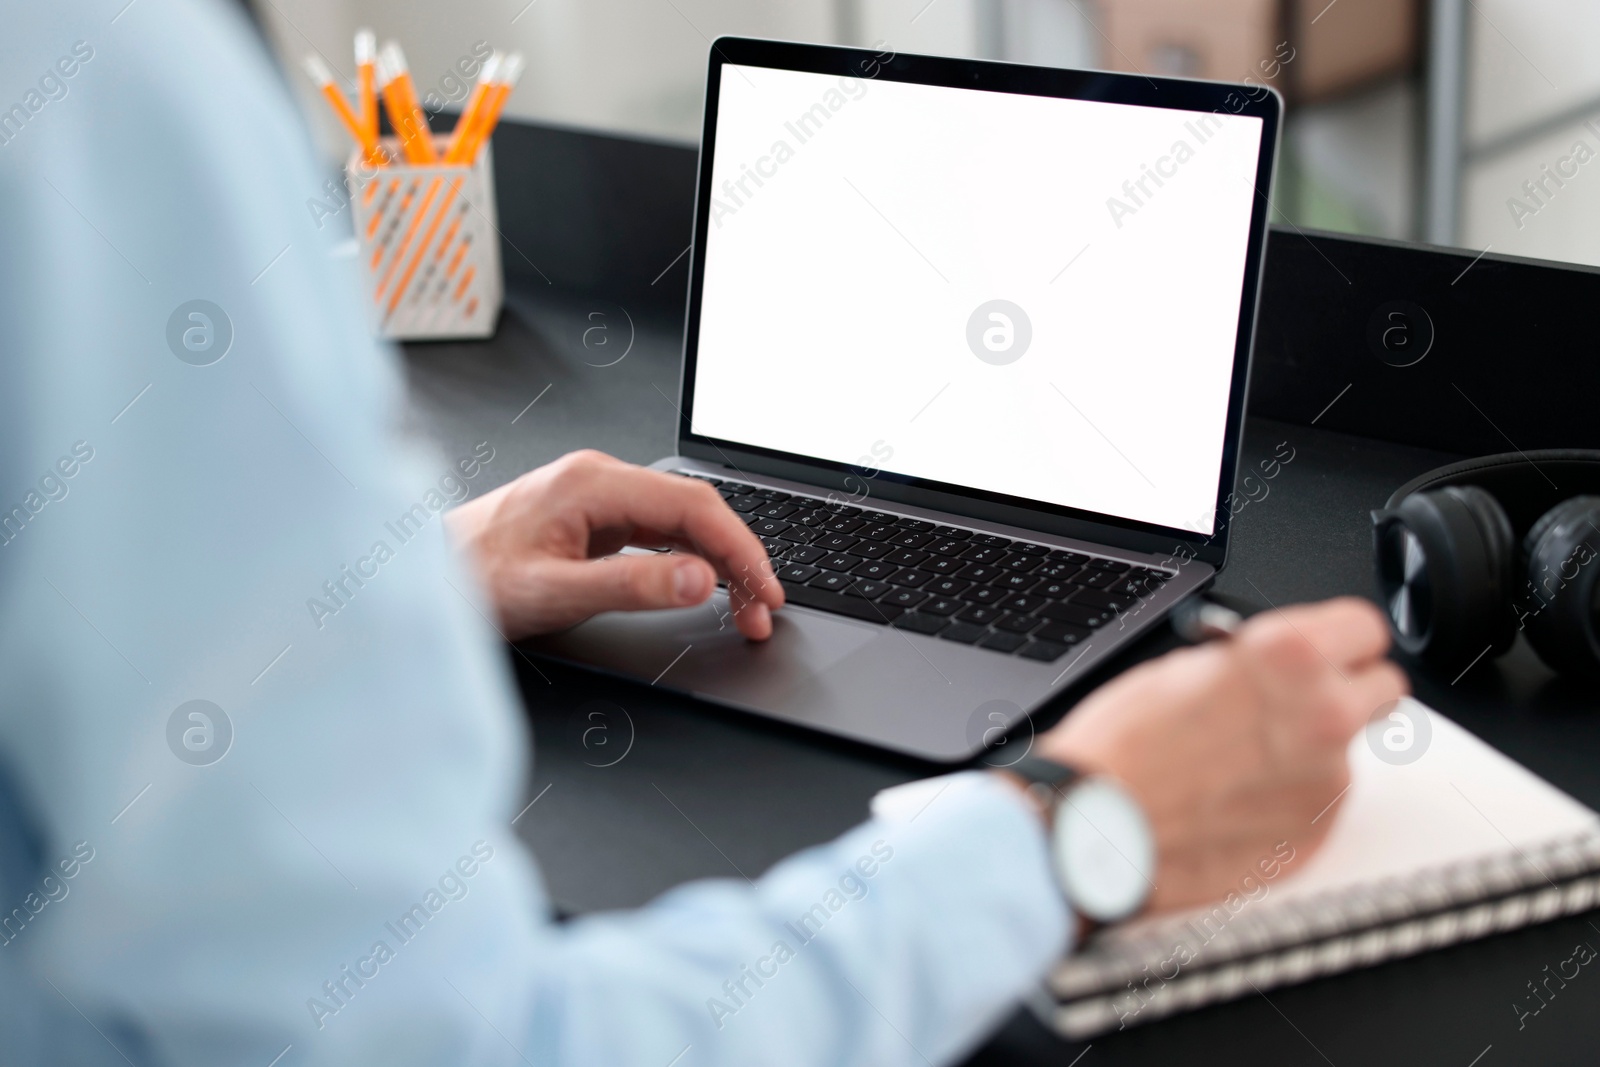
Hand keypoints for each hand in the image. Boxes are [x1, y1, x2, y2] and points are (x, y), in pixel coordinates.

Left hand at [446, 451, 783, 640]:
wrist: (416, 576)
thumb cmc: (468, 579)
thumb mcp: (553, 593)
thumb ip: (631, 586)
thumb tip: (698, 579)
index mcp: (593, 483)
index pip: (693, 507)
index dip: (739, 549)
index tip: (766, 589)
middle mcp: (599, 480)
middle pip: (695, 511)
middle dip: (738, 558)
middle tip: (764, 609)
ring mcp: (596, 497)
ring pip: (680, 522)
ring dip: (717, 561)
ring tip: (744, 605)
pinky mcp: (591, 519)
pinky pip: (657, 533)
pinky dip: (689, 561)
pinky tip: (703, 585)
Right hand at [1032, 597, 1407, 913]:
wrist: (1098, 827)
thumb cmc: (1123, 748)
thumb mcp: (1182, 666)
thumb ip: (1249, 661)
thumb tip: (1271, 667)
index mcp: (1289, 656)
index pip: (1365, 627)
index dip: (1338, 638)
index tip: (1326, 649)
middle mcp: (1324, 714)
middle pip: (1383, 687)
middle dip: (1346, 689)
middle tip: (1299, 701)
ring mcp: (1327, 779)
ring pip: (1349, 750)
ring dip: (1312, 749)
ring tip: (1243, 761)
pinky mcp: (1317, 831)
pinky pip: (1321, 801)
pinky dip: (1291, 797)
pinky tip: (1239, 798)